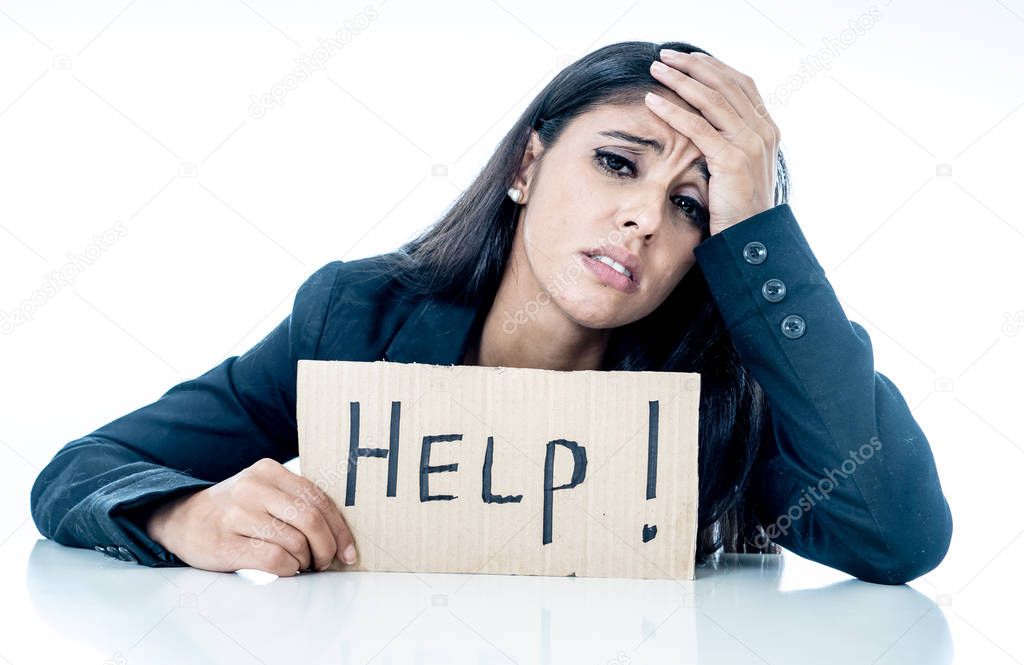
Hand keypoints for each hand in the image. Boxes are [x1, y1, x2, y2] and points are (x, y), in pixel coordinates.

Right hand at [145, 457, 357, 575]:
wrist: (180, 519)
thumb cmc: (234, 510)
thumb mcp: (263, 491)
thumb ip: (295, 501)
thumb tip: (338, 533)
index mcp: (269, 470)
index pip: (318, 499)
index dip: (339, 528)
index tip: (347, 550)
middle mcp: (253, 488)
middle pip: (310, 519)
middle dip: (326, 546)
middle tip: (325, 561)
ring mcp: (237, 514)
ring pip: (294, 541)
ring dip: (306, 560)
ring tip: (301, 564)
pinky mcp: (226, 543)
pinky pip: (274, 559)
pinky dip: (288, 569)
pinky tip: (285, 568)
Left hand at [646, 49, 779, 234]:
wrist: (753, 239)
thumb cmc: (739, 209)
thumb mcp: (739, 169)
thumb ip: (730, 143)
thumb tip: (705, 127)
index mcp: (766, 129)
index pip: (740, 84)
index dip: (713, 66)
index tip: (688, 57)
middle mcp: (762, 131)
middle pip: (725, 83)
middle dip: (693, 65)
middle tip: (665, 55)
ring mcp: (750, 144)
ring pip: (711, 99)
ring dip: (680, 80)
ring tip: (655, 69)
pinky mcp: (732, 160)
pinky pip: (698, 128)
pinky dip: (673, 111)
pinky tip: (653, 101)